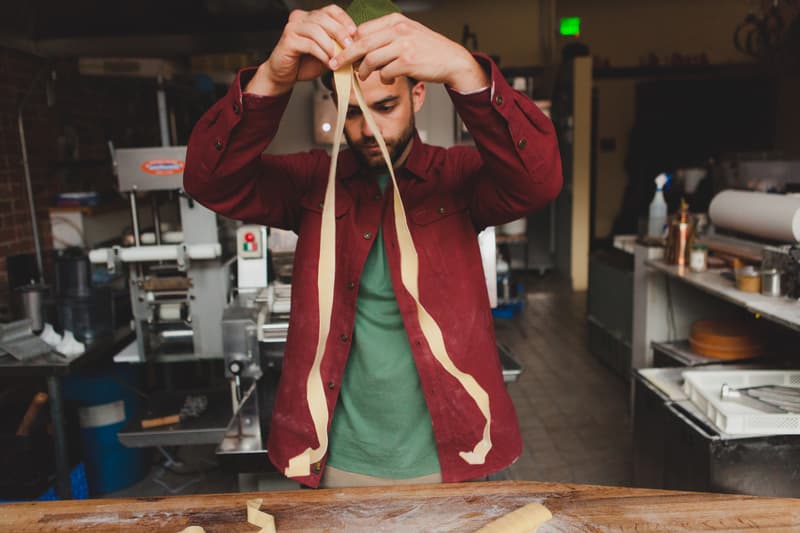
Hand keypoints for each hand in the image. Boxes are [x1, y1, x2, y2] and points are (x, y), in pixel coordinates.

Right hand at [246, 5, 356, 95]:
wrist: (285, 75)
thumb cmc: (304, 63)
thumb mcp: (327, 51)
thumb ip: (337, 44)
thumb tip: (356, 44)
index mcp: (311, 17)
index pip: (331, 10)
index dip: (344, 20)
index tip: (354, 33)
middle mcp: (300, 18)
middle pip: (324, 18)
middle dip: (340, 33)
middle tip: (350, 47)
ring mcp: (292, 27)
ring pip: (317, 30)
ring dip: (330, 45)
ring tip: (337, 58)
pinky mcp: (288, 40)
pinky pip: (309, 44)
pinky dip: (321, 54)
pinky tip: (327, 62)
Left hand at [329, 13, 488, 92]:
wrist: (452, 60)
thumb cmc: (428, 49)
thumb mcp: (407, 33)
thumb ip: (386, 36)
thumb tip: (360, 46)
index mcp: (395, 21)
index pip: (363, 30)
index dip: (349, 42)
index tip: (340, 52)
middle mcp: (398, 30)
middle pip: (362, 43)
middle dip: (345, 56)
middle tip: (335, 65)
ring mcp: (403, 45)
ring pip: (371, 59)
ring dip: (364, 71)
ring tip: (364, 76)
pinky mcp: (408, 62)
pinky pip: (385, 72)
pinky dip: (384, 78)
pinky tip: (389, 79)